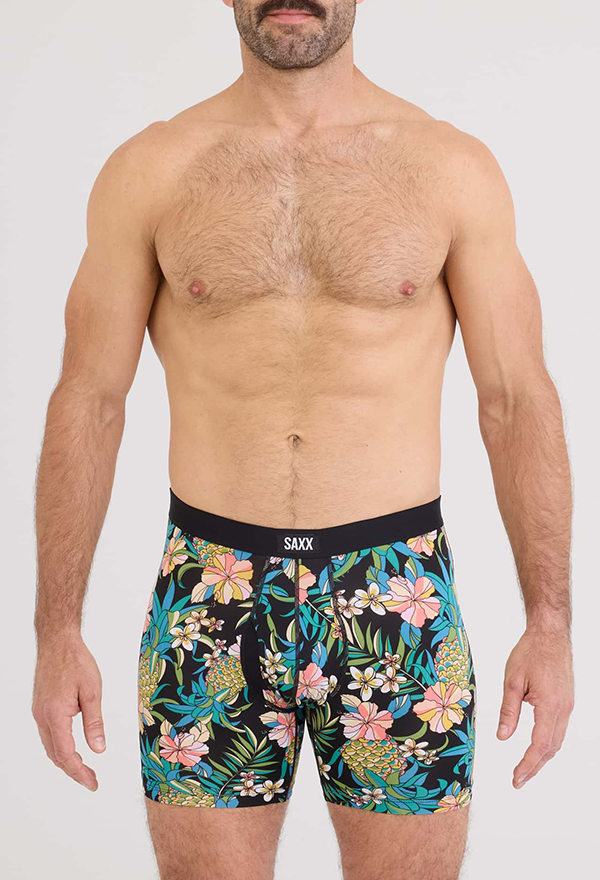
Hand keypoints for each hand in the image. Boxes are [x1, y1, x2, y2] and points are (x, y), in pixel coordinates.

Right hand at [32, 633, 104, 790]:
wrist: (57, 642)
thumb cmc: (76, 662)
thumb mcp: (92, 692)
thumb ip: (94, 723)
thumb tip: (99, 749)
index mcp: (56, 715)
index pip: (66, 755)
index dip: (80, 773)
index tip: (92, 783)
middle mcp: (43, 717)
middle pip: (56, 755)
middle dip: (74, 771)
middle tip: (92, 780)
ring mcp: (39, 712)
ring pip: (50, 746)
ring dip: (66, 760)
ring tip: (84, 769)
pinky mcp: (40, 707)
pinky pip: (48, 735)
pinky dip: (59, 747)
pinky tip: (71, 749)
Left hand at [497, 627, 573, 788]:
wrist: (550, 634)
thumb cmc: (530, 652)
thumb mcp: (512, 681)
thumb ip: (508, 711)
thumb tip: (502, 737)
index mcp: (550, 705)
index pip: (539, 745)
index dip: (528, 765)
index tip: (516, 778)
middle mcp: (564, 709)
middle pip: (551, 748)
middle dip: (535, 766)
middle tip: (518, 780)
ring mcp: (568, 705)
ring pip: (557, 740)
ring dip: (542, 756)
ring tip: (526, 768)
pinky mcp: (567, 700)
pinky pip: (559, 728)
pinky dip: (548, 742)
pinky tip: (537, 747)